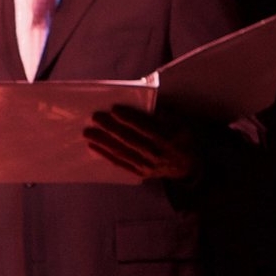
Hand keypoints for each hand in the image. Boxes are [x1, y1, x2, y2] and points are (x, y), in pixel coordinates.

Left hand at [86, 104, 200, 181]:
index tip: (114, 109)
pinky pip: (120, 163)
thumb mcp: (180, 123)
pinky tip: (93, 146)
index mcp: (168, 138)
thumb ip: (163, 114)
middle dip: (111, 128)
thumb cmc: (181, 138)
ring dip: (103, 142)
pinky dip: (105, 154)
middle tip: (95, 117)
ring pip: (122, 152)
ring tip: (88, 132)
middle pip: (130, 139)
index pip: (145, 127)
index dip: (129, 118)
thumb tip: (145, 102)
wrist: (188, 166)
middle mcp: (157, 153)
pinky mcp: (140, 173)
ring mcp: (148, 165)